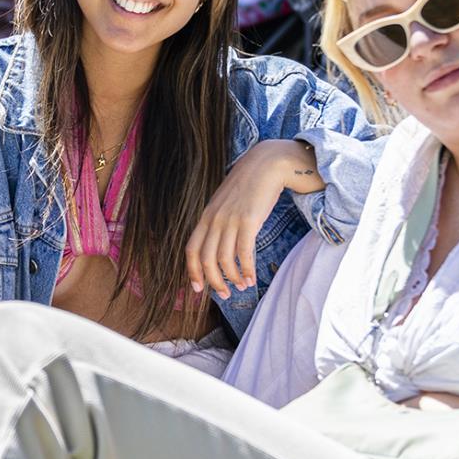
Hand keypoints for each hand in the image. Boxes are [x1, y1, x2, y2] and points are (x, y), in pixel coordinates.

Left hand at [184, 139, 318, 299]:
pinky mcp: (249, 221)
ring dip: (233, 278)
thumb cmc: (249, 186)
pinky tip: (252, 279)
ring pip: (225, 260)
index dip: (192, 271)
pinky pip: (244, 253)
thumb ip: (218, 222)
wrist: (267, 164)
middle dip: (214, 282)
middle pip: (206, 260)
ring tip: (242, 286)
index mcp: (206, 216)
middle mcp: (214, 220)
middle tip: (224, 294)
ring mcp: (230, 220)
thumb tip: (219, 245)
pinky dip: (247, 270)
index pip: (191, 249)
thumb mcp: (225, 203)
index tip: (198, 288)